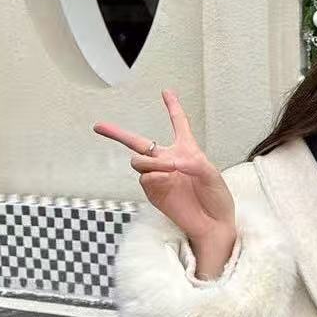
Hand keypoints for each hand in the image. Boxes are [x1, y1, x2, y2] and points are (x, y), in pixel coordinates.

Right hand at [93, 90, 235, 244]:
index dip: (173, 107)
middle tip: (98, 126)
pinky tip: (165, 179)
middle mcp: (169, 162)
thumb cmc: (217, 198)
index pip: (178, 124)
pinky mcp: (155, 193)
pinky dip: (153, 176)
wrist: (214, 224)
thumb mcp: (212, 174)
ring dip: (148, 161)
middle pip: (139, 143)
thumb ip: (192, 162)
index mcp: (187, 151)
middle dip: (116, 133)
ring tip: (166, 168)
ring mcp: (160, 178)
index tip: (167, 92)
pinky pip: (144, 179)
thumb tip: (170, 162)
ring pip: (138, 161)